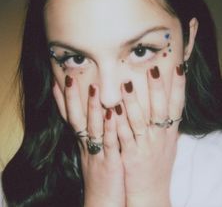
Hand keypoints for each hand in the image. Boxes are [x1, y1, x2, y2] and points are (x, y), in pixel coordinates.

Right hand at [53, 77, 124, 206]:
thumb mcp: (94, 152)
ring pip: (92, 127)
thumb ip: (96, 134)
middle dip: (72, 98)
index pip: (69, 117)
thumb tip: (99, 115)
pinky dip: (110, 127)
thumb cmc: (101, 175)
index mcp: (83, 142)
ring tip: (93, 87)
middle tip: (69, 77)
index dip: (62, 100)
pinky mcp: (110, 162)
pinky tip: (112, 113)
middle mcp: (86, 145)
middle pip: (76, 118)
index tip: (58, 81)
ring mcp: (97, 153)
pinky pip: (109, 142)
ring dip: (92, 107)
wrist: (103, 203)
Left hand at [115, 65, 184, 206]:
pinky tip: (112, 110)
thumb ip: (167, 125)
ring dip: (133, 102)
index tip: (178, 68)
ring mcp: (145, 145)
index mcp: (169, 132)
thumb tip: (169, 105)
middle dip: (157, 89)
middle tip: (153, 69)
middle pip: (160, 109)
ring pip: (139, 120)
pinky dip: (119, 123)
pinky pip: (124, 136)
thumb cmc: (158, 164)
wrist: (151, 191)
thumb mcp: (168, 144)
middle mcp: (160, 137)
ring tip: (126, 84)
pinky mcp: (130, 155)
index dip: (179, 87)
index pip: (177, 106)